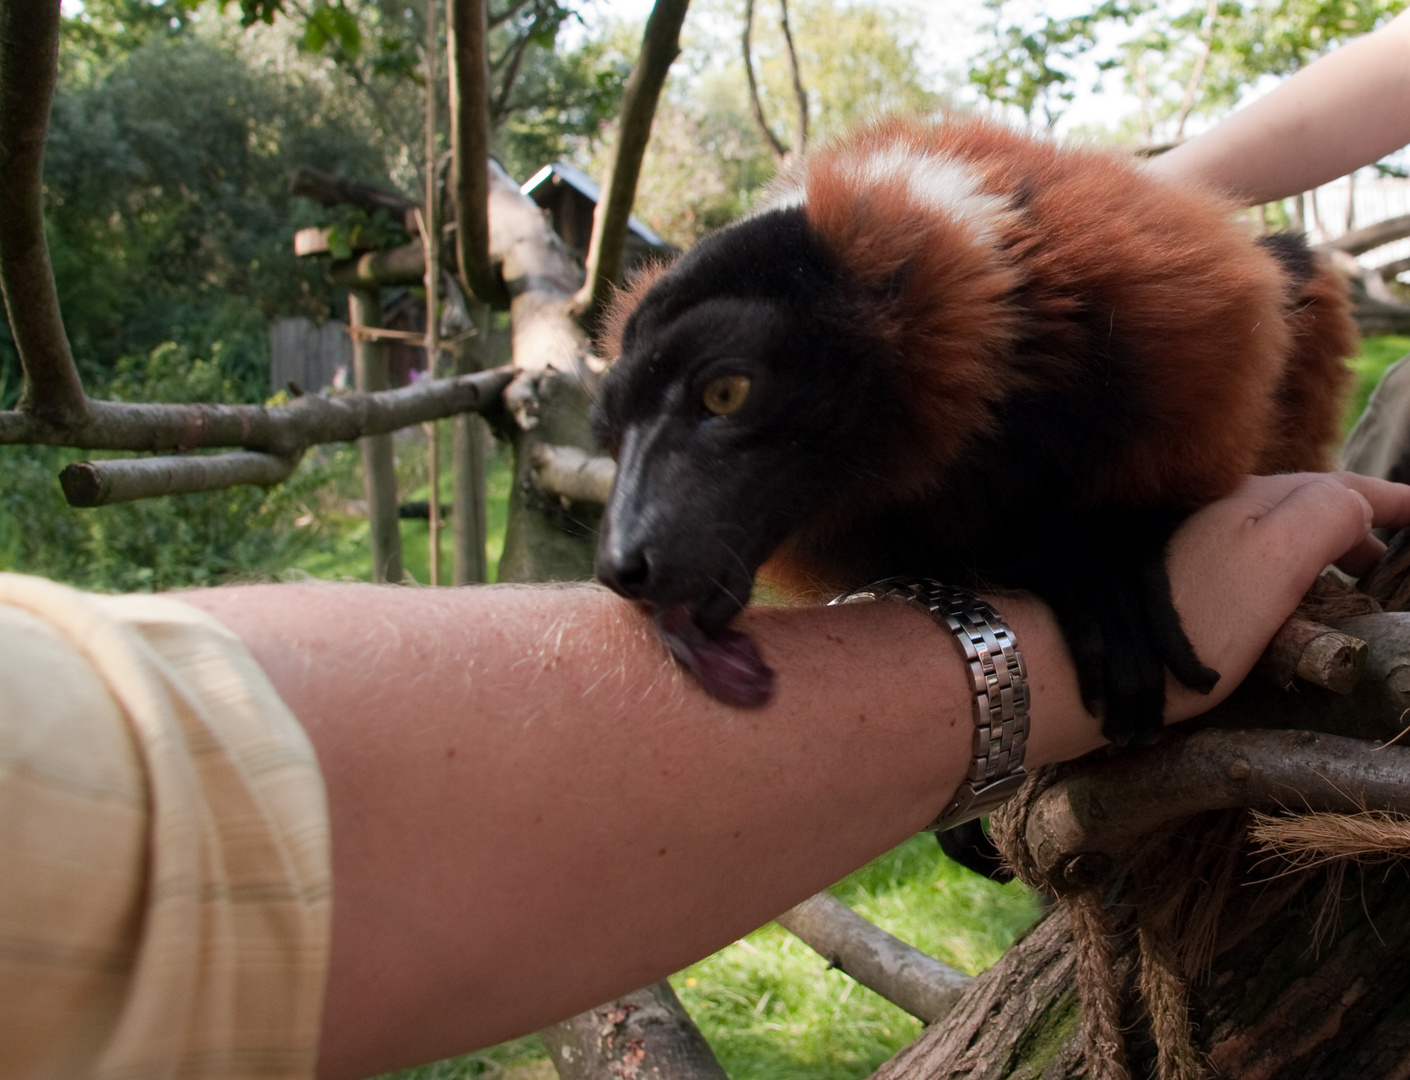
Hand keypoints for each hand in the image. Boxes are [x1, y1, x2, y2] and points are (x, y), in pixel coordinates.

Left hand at [1163, 472, 1409, 722]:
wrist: (1095, 664)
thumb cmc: (1192, 618)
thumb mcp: (1272, 560)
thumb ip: (1323, 517)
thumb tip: (1356, 504)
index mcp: (1249, 498)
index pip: (1337, 486)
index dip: (1388, 499)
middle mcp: (1217, 509)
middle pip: (1306, 505)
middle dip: (1357, 526)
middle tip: (1388, 566)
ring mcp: (1192, 542)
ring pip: (1277, 534)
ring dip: (1322, 550)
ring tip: (1348, 586)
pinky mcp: (1173, 579)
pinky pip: (1250, 560)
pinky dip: (1287, 571)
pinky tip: (1285, 603)